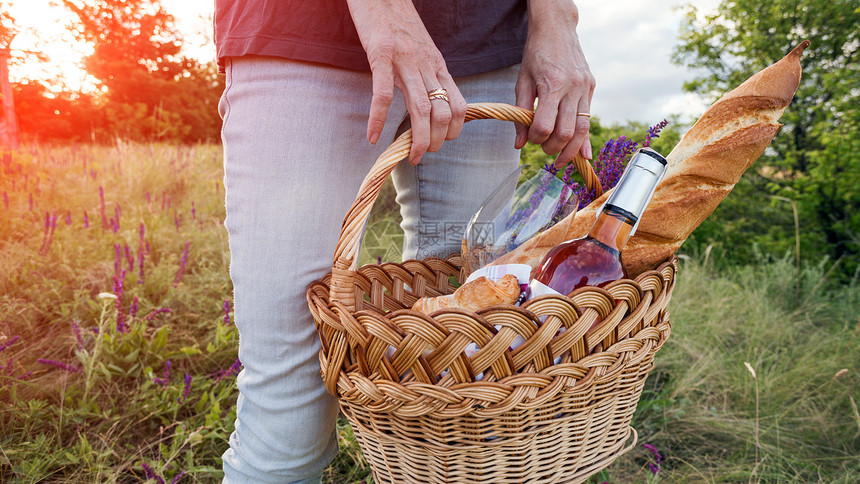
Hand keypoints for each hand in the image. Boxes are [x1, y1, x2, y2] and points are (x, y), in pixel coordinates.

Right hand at [347, 0, 467, 164]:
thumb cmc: (398, 24)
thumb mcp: (422, 50)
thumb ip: (427, 75)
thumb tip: (430, 104)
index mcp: (438, 66)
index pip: (460, 106)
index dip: (454, 130)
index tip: (441, 141)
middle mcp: (427, 65)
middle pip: (442, 112)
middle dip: (436, 141)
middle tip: (423, 154)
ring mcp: (405, 60)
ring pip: (421, 108)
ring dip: (418, 139)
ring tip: (410, 155)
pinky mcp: (381, 55)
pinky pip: (382, 94)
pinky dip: (377, 119)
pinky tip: (372, 137)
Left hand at [515, 1, 594, 167]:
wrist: (557, 29)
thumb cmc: (535, 54)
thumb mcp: (522, 82)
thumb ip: (520, 114)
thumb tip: (519, 144)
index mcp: (552, 84)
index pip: (545, 125)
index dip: (535, 138)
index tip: (529, 139)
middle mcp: (572, 87)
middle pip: (566, 132)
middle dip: (553, 147)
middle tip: (543, 150)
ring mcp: (584, 88)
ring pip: (581, 129)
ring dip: (571, 150)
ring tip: (560, 160)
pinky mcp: (591, 88)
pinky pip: (589, 118)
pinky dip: (584, 138)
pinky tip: (583, 154)